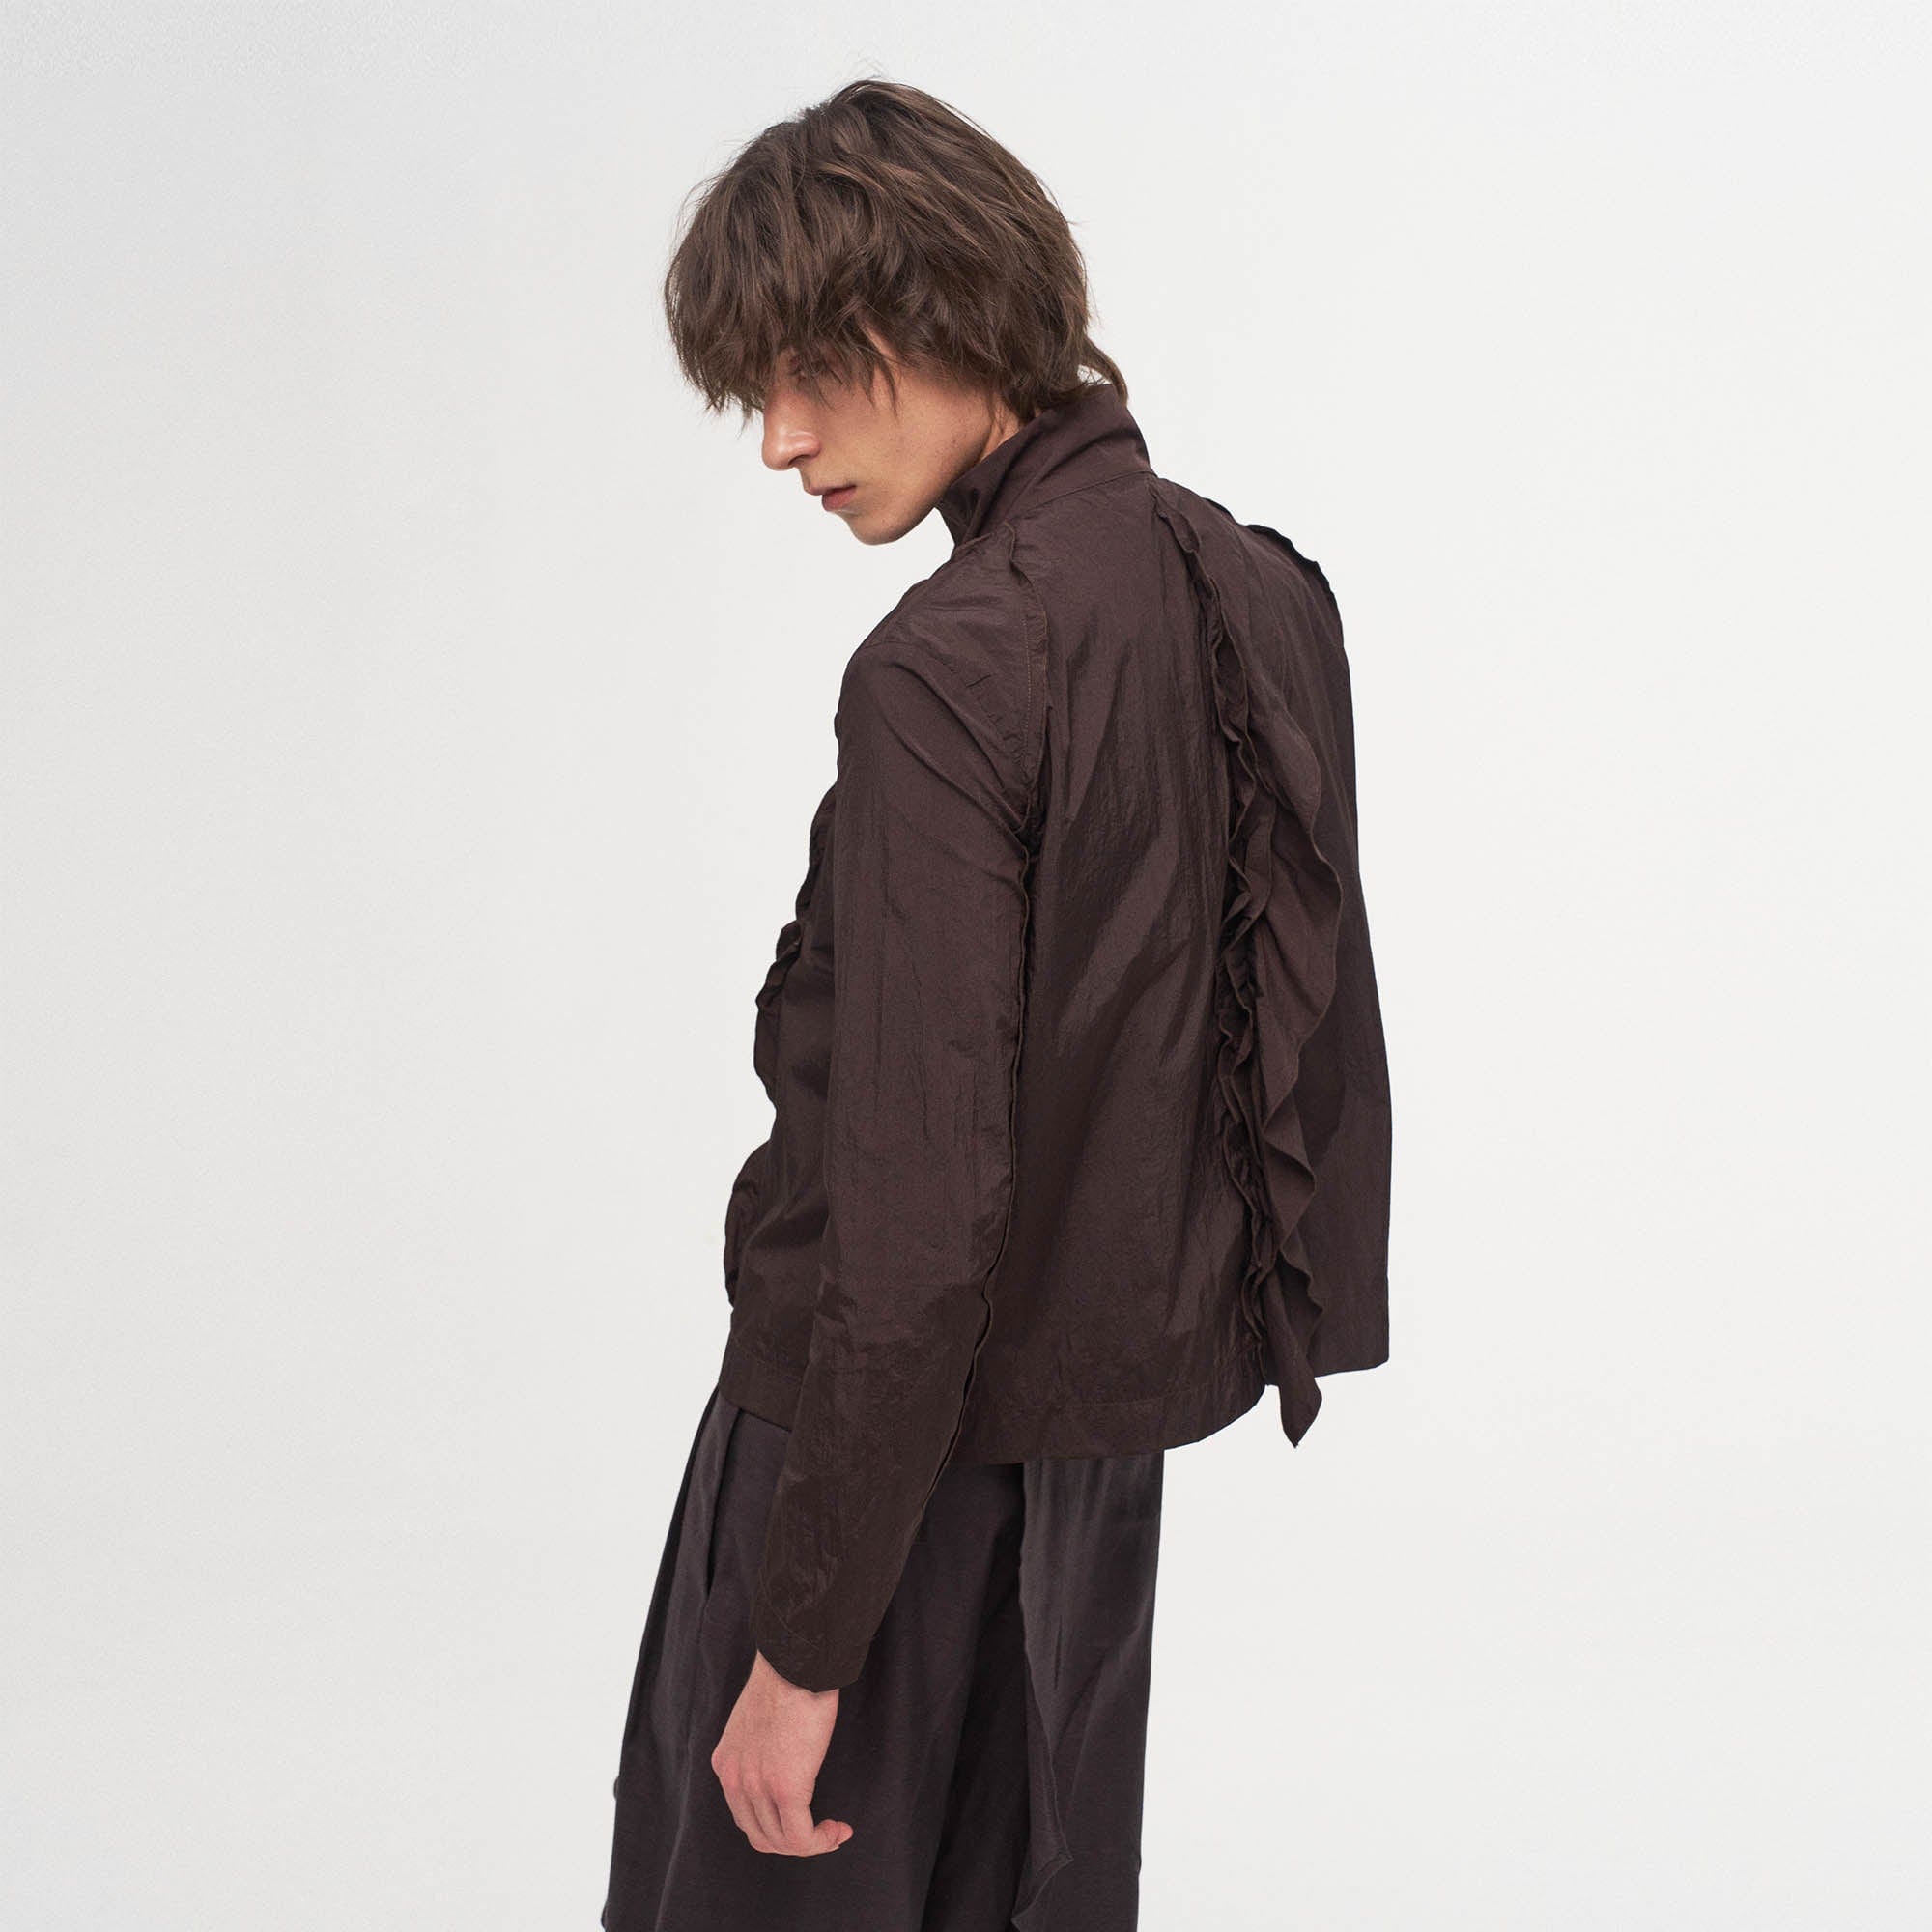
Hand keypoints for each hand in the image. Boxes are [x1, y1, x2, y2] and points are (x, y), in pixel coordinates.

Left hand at [710, 1650, 853, 1855]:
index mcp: (726, 1763)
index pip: (746, 1816)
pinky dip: (822, 1841)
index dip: (777, 1827)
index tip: (807, 1820)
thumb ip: (762, 1749)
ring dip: (812, 1843)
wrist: (797, 1662)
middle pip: (760, 1836)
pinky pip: (801, 1837)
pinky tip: (839, 1829)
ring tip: (835, 1830)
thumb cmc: (789, 1680)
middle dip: (794, 1842)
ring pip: (782, 1841)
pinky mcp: (784, 1788)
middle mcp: (734, 1779)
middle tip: (825, 1832)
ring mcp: (756, 1786)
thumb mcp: (759, 1722)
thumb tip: (786, 1765)